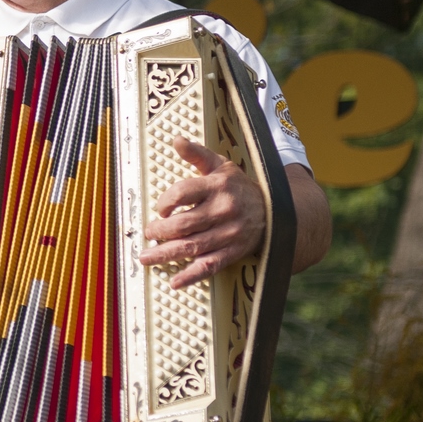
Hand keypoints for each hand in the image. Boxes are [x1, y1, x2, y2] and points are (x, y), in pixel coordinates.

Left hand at [141, 136, 266, 288]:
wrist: (276, 211)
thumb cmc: (238, 187)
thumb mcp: (221, 166)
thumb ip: (197, 154)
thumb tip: (176, 139)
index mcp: (217, 186)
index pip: (184, 192)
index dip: (166, 201)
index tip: (160, 209)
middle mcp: (223, 210)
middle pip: (185, 223)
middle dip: (160, 231)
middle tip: (147, 234)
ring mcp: (229, 233)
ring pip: (193, 246)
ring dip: (166, 254)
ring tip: (146, 258)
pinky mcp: (234, 251)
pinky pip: (211, 265)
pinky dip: (192, 275)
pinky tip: (175, 281)